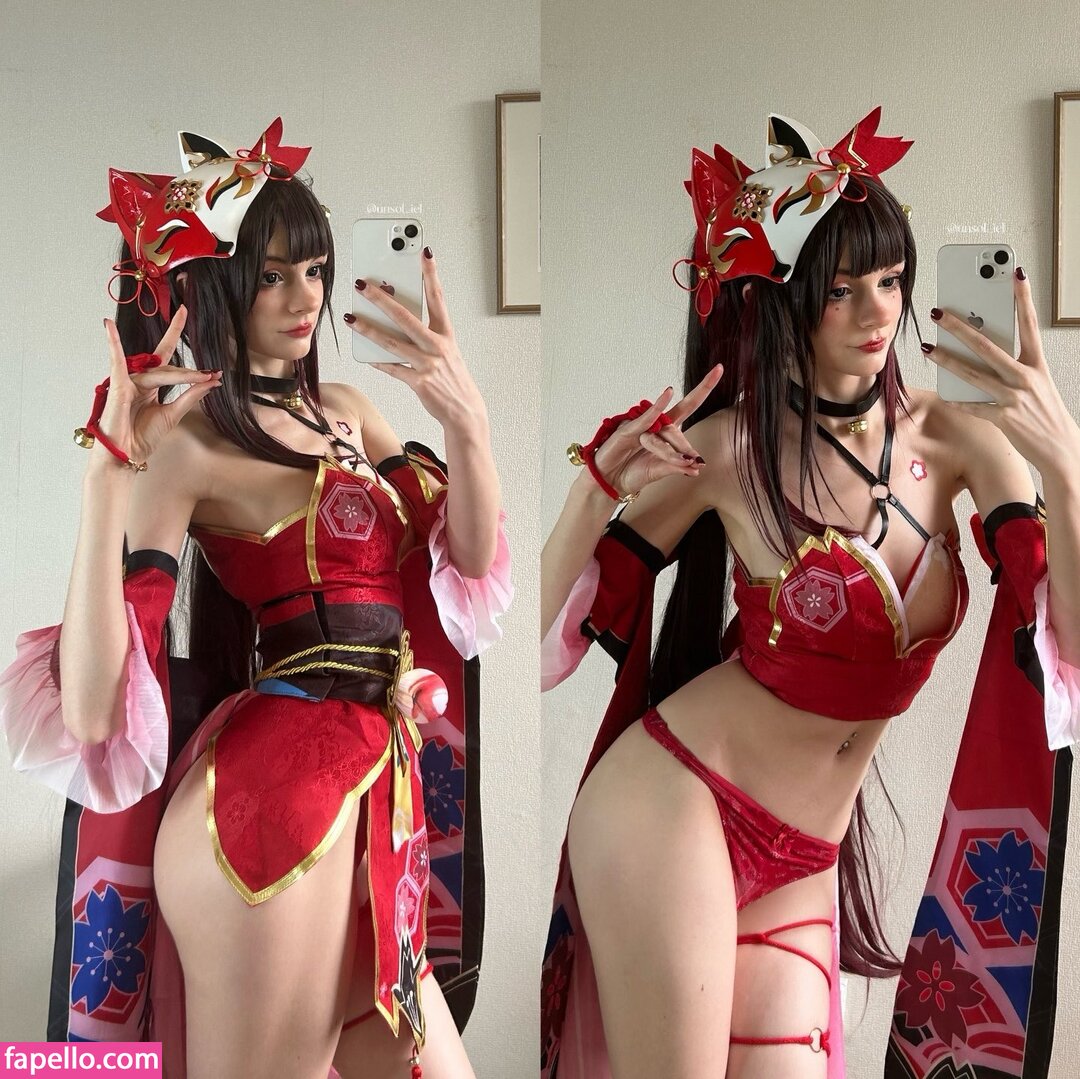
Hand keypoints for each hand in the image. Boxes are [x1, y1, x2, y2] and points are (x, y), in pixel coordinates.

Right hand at [98, 306, 221, 465]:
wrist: (126, 455)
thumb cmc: (142, 436)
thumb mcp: (173, 414)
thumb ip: (190, 396)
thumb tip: (211, 381)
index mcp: (149, 385)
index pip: (167, 359)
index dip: (180, 344)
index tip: (199, 339)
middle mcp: (138, 379)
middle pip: (168, 368)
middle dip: (191, 373)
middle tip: (213, 373)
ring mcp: (126, 381)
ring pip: (159, 372)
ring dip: (183, 375)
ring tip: (206, 376)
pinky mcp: (117, 386)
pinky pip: (116, 362)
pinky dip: (113, 343)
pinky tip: (109, 325)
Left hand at [344, 251, 486, 432]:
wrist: (465, 412)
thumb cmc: (453, 379)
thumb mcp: (446, 351)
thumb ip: (425, 334)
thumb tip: (397, 319)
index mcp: (446, 335)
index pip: (438, 298)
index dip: (431, 275)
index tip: (425, 253)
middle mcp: (437, 347)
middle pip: (406, 317)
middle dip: (382, 299)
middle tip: (363, 285)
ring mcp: (427, 365)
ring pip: (392, 343)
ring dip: (369, 329)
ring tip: (350, 318)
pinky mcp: (419, 383)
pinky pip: (393, 369)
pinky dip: (378, 362)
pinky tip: (364, 354)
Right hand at [591, 365, 723, 497]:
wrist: (609, 482)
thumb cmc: (631, 473)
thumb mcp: (658, 471)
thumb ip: (676, 466)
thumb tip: (697, 467)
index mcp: (665, 430)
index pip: (688, 405)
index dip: (703, 387)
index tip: (720, 368)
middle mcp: (654, 423)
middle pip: (676, 428)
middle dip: (684, 447)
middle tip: (694, 461)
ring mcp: (640, 424)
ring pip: (662, 434)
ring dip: (670, 452)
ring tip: (681, 463)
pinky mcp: (627, 429)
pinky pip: (645, 419)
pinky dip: (656, 408)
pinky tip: (667, 393)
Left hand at [925, 268, 1079, 471]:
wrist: (1061, 448)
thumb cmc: (1045, 413)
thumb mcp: (1037, 384)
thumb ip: (1014, 367)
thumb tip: (986, 354)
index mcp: (1037, 364)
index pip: (1030, 324)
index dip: (1023, 299)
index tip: (1016, 275)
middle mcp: (1025, 377)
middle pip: (987, 346)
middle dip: (960, 327)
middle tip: (939, 313)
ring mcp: (1013, 397)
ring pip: (973, 374)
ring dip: (946, 360)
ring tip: (927, 348)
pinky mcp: (1003, 418)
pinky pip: (974, 407)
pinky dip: (959, 401)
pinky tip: (945, 393)